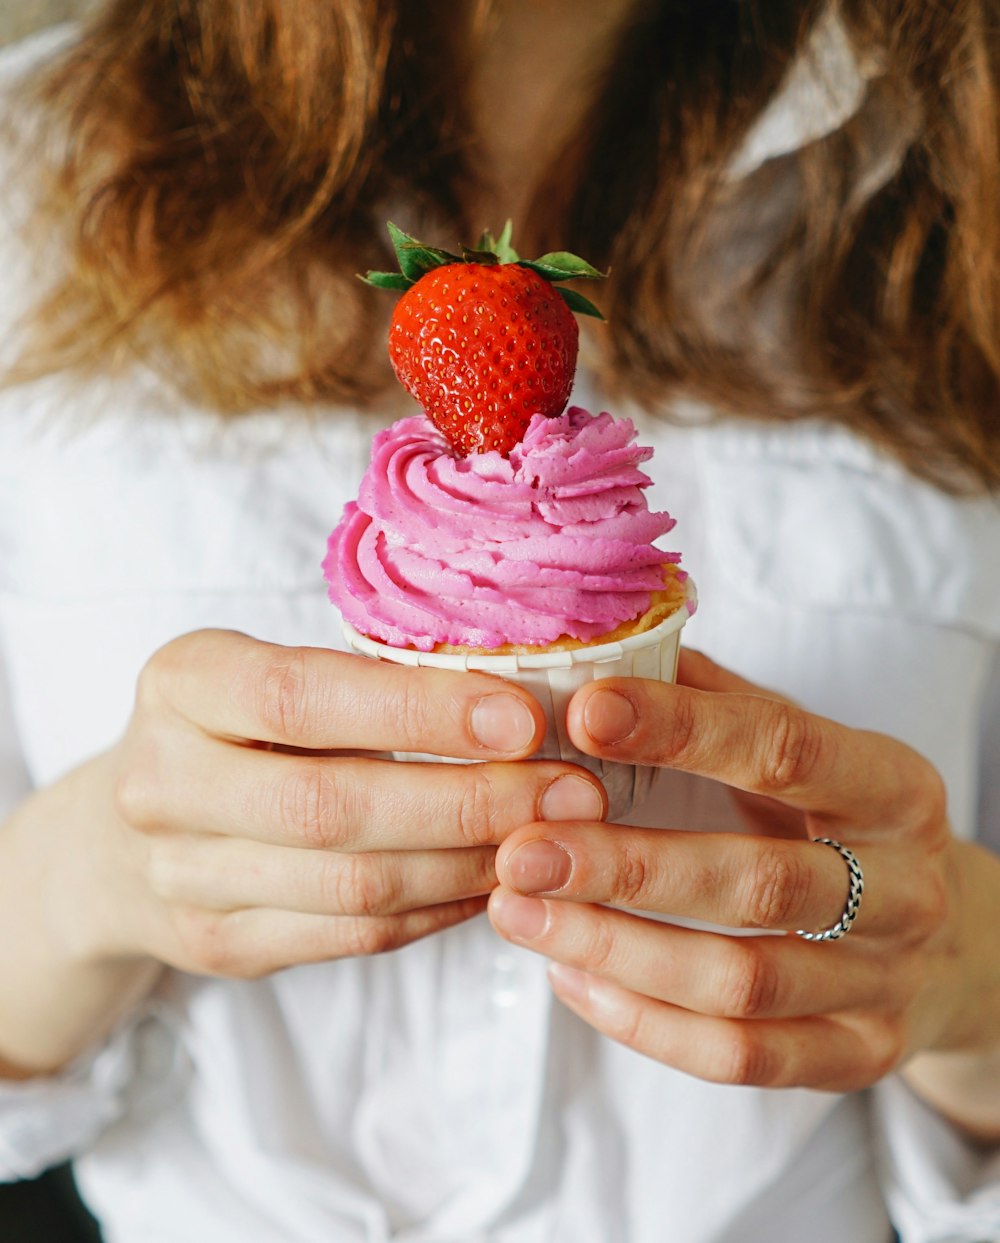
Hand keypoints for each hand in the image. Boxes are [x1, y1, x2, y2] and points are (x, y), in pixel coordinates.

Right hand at [44, 629, 605, 979]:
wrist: (119, 835)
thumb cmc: (235, 729)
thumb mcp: (271, 670)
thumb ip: (367, 682)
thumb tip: (522, 706)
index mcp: (182, 683)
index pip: (303, 698)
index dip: (419, 713)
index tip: (525, 720)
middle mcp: (164, 781)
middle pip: (333, 806)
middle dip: (470, 802)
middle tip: (573, 793)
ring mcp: (183, 875)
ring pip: (352, 887)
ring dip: (470, 864)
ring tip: (555, 841)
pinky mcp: (218, 943)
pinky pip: (352, 937)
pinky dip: (438, 908)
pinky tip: (495, 880)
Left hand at [488, 650, 999, 1111]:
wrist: (949, 941)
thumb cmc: (841, 822)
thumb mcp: (808, 750)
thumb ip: (719, 701)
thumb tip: (607, 648)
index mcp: (893, 787)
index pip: (785, 749)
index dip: (682, 730)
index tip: (583, 713)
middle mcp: (905, 888)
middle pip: (758, 884)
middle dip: (628, 867)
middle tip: (522, 850)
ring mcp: (888, 982)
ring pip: (742, 984)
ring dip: (616, 950)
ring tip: (519, 913)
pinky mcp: (862, 1054)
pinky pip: (740, 1057)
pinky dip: (642, 1023)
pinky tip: (569, 976)